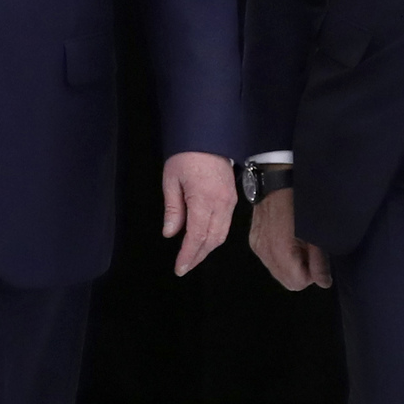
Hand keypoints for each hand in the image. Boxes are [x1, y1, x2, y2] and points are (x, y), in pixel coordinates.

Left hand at [162, 153, 236, 274]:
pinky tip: (203, 240)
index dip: (188, 255)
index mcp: (204, 199)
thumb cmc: (187, 155)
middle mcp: (221, 203)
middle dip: (198, 256)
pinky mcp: (233, 198)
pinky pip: (226, 224)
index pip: (196, 236)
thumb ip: (173, 209)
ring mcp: (230, 201)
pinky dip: (215, 236)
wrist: (208, 136)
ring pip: (221, 234)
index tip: (180, 268)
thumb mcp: (171, 180)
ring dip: (207, 248)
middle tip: (184, 266)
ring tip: (193, 257)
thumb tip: (171, 232)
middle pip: (212, 240)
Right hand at [247, 182, 330, 291]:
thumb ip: (319, 261)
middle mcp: (265, 251)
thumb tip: (323, 282)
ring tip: (301, 244)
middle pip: (286, 281)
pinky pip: (269, 259)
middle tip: (311, 253)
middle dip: (301, 273)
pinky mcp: (254, 240)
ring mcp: (257, 246)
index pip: (297, 283)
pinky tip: (288, 239)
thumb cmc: (300, 200)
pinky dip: (281, 256)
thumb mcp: (316, 232)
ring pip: (277, 272)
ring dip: (291, 265)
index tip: (319, 262)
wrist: (277, 177)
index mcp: (280, 250)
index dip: (312, 276)